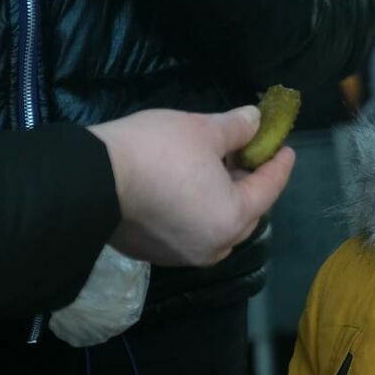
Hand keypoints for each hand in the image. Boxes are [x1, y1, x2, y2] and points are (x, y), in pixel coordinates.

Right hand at [90, 106, 294, 266]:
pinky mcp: (151, 252)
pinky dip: (197, 210)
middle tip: (251, 156)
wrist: (89, 179)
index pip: (268, 190)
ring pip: (216, 225)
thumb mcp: (203, 130)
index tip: (286, 149)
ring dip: (223, 198)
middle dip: (251, 184)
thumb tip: (255, 120)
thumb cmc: (156, 152)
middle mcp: (212, 247)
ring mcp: (180, 255)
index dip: (279, 165)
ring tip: (220, 168)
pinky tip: (190, 188)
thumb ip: (237, 128)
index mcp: (231, 220)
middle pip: (245, 213)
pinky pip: (188, 230)